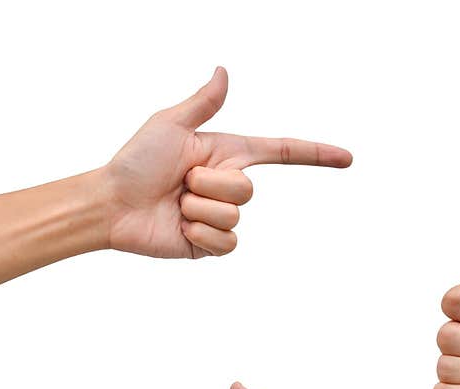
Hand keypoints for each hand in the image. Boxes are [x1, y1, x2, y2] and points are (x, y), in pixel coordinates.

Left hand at [103, 67, 351, 258]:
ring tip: (175, 205)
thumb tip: (223, 72)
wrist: (112, 205)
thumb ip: (203, 102)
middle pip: (247, 190)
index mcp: (226, 155)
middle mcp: (226, 186)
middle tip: (181, 183)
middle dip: (211, 185)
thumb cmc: (135, 162)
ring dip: (199, 209)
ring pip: (234, 216)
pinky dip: (200, 234)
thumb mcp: (171, 125)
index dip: (315, 155)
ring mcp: (219, 218)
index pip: (281, 153)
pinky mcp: (210, 245)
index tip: (347, 158)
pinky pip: (226, 242)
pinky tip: (179, 228)